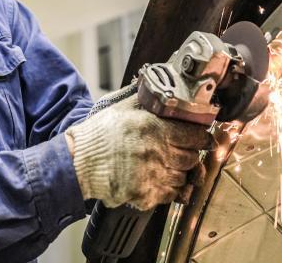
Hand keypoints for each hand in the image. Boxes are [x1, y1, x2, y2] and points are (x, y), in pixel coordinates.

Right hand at [66, 94, 209, 210]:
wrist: (78, 162)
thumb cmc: (98, 135)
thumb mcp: (122, 108)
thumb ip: (146, 99)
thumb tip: (159, 86)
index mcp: (154, 128)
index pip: (195, 136)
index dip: (202, 137)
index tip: (203, 139)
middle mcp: (157, 152)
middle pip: (192, 158)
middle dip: (191, 155)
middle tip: (183, 152)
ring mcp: (152, 176)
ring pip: (184, 178)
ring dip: (180, 172)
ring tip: (167, 166)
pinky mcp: (145, 195)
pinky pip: (171, 195)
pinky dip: (170, 190)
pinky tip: (159, 180)